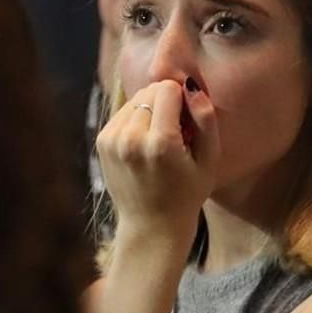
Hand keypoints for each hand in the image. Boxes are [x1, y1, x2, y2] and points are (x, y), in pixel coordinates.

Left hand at [97, 79, 218, 245]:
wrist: (151, 226)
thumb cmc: (187, 194)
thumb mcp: (209, 161)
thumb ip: (206, 120)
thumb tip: (191, 86)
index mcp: (160, 144)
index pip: (168, 89)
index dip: (182, 99)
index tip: (187, 121)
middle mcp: (131, 139)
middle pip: (150, 91)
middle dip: (165, 102)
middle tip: (175, 132)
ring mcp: (112, 140)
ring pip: (135, 99)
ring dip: (150, 110)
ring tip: (159, 139)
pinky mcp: (102, 141)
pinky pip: (123, 112)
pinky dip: (136, 120)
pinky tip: (145, 143)